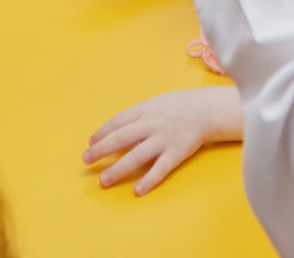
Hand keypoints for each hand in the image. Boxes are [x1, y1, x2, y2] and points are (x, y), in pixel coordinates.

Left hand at [84, 87, 241, 195]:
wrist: (207, 109)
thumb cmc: (180, 105)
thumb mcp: (156, 103)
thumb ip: (139, 116)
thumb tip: (117, 130)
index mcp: (145, 110)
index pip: (117, 122)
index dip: (102, 133)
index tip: (91, 142)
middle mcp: (151, 125)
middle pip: (120, 139)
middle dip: (101, 150)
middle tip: (86, 160)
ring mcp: (163, 140)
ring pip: (136, 156)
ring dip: (118, 169)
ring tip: (104, 180)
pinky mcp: (176, 153)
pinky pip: (160, 169)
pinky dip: (148, 180)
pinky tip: (137, 190)